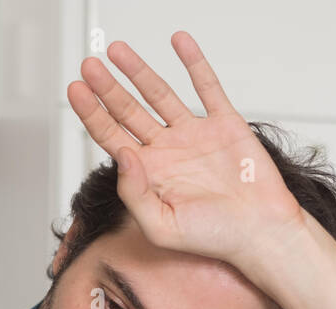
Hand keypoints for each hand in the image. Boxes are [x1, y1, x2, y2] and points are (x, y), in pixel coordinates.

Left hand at [67, 33, 304, 270]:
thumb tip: (121, 154)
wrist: (260, 232)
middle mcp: (167, 151)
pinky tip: (178, 42)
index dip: (91, 113)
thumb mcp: (161, 226)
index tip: (76, 90)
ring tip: (117, 50)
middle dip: (107, 88)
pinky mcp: (224, 123)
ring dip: (138, 71)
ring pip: (160, 94)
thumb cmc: (212, 238)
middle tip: (89, 65)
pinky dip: (193, 63)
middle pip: (128, 111)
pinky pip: (207, 86)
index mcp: (148, 174)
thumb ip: (134, 193)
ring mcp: (194, 134)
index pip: (111, 137)